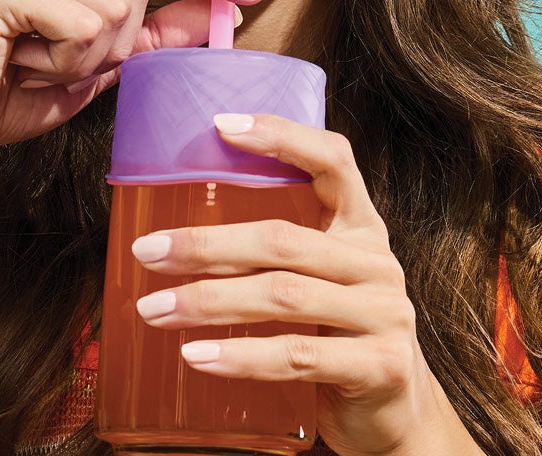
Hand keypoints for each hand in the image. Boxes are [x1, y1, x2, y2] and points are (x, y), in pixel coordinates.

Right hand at [0, 0, 267, 156]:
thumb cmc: (7, 91)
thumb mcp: (97, 63)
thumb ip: (156, 34)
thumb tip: (224, 10)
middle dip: (118, 40)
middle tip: (58, 62)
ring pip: (115, 6)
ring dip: (86, 57)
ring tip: (35, 63)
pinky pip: (83, 25)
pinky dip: (64, 61)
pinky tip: (21, 63)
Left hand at [128, 113, 481, 455]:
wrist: (394, 416)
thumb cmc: (336, 340)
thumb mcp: (317, 285)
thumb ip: (275, 256)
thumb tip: (172, 234)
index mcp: (362, 229)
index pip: (333, 161)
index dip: (282, 136)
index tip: (220, 125)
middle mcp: (377, 263)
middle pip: (284, 239)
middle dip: (207, 244)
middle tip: (147, 251)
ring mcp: (385, 314)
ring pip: (284, 295)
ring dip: (208, 302)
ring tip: (153, 309)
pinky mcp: (380, 366)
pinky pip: (298, 356)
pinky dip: (241, 356)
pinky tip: (197, 357)